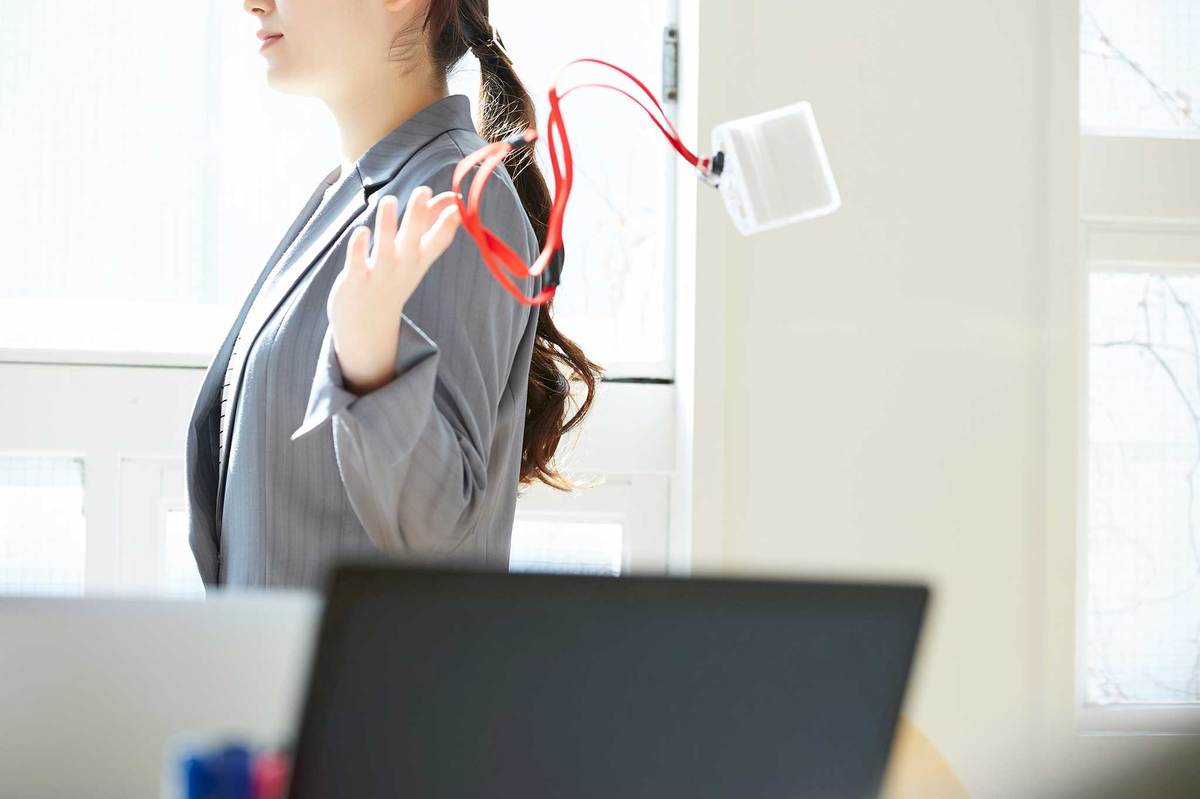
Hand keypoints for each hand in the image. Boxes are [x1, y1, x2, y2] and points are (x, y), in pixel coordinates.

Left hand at [328, 186, 461, 393]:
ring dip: (387, 225)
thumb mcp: (416, 256)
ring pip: (385, 248)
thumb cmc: (393, 281)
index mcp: (419, 259)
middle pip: (413, 240)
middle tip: (423, 191)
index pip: (439, 240)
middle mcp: (402, 266)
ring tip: (389, 200)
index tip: (457, 201)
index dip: (448, 220)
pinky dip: (359, 248)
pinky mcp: (355, 280)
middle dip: (418, 216)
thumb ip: (430, 226)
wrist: (368, 326)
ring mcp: (379, 274)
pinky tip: (361, 230)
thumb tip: (451, 200)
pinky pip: (357, 262)